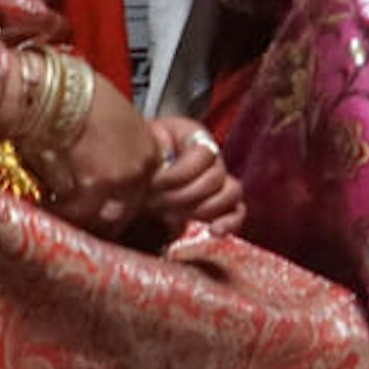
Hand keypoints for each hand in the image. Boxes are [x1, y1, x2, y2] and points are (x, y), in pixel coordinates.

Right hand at [35, 69, 164, 237]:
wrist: (59, 91)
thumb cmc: (81, 95)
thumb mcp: (116, 121)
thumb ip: (120, 149)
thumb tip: (106, 164)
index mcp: (149, 152)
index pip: (143, 193)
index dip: (119, 201)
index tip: (101, 205)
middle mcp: (140, 171)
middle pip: (124, 212)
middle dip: (100, 217)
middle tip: (78, 216)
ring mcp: (118, 183)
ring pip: (101, 221)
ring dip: (80, 220)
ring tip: (59, 216)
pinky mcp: (90, 190)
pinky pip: (74, 216)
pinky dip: (58, 214)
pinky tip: (44, 207)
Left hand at [141, 114, 244, 241]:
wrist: (131, 173)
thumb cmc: (135, 160)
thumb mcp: (140, 149)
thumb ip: (151, 156)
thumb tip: (157, 173)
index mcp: (194, 136)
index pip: (203, 154)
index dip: (178, 173)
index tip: (151, 185)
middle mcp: (213, 157)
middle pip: (215, 177)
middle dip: (182, 195)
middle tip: (155, 205)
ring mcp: (220, 181)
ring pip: (231, 192)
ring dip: (204, 208)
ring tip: (173, 217)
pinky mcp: (221, 205)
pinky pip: (237, 212)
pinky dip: (229, 222)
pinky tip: (214, 231)